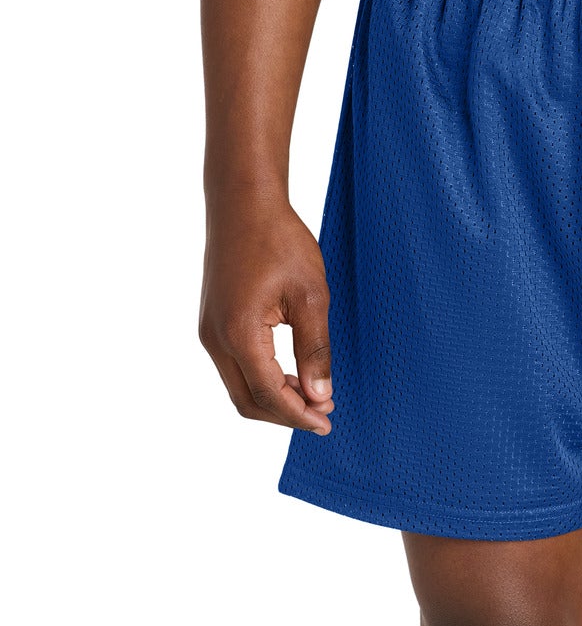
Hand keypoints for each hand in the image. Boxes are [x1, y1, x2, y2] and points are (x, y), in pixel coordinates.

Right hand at [199, 202, 333, 434]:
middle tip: (324, 413)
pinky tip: (291, 375)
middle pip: (248, 401)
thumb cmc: (279, 240)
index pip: (269, 394)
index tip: (328, 422)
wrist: (242, 203)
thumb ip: (315, 350)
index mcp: (239, 333)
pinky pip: (235, 369)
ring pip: (239, 388)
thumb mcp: (310, 296)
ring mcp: (209, 332)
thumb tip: (320, 395)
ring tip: (313, 395)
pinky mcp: (212, 325)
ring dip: (274, 399)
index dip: (299, 415)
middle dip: (286, 415)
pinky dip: (262, 381)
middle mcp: (215, 338)